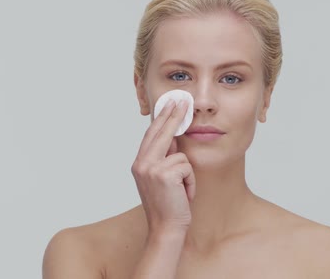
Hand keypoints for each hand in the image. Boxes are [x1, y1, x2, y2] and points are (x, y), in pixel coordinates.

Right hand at [131, 100, 195, 234]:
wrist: (166, 228)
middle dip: (173, 115)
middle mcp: (141, 164)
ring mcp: (151, 168)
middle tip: (182, 100)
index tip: (168, 104)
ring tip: (182, 191)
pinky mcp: (164, 174)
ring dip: (187, 174)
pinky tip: (184, 195)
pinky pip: (187, 167)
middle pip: (160, 133)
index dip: (160, 118)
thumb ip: (164, 158)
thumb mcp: (162, 179)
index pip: (151, 135)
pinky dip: (190, 182)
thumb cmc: (168, 205)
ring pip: (180, 154)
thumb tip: (173, 138)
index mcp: (139, 163)